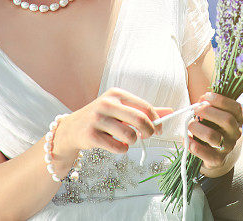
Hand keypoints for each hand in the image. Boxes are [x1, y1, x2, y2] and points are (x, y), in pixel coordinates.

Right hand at [53, 87, 171, 160]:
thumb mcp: (121, 109)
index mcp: (116, 93)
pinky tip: (117, 145)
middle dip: (149, 131)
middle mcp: (106, 103)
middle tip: (147, 136)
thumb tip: (169, 111)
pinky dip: (122, 149)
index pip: (145, 106)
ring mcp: (97, 119)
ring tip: (127, 140)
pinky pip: (118, 147)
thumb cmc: (102, 117)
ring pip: (129, 135)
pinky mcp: (91, 136)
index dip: (156, 120)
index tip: (159, 129)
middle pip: (140, 119)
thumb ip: (144, 110)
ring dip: (133, 141)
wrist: (72, 128)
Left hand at [187, 92, 242, 171]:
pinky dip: (192, 144)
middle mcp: (235, 133)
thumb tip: (199, 101)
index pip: (235, 107)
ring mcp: (227, 147)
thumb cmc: (212, 127)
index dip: (220, 99)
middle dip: (207, 111)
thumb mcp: (214, 114)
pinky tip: (187, 139)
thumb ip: (208, 105)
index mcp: (237, 119)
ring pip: (213, 136)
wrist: (215, 154)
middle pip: (227, 120)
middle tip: (195, 110)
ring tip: (190, 125)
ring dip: (197, 128)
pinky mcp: (217, 159)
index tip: (205, 96)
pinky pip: (204, 152)